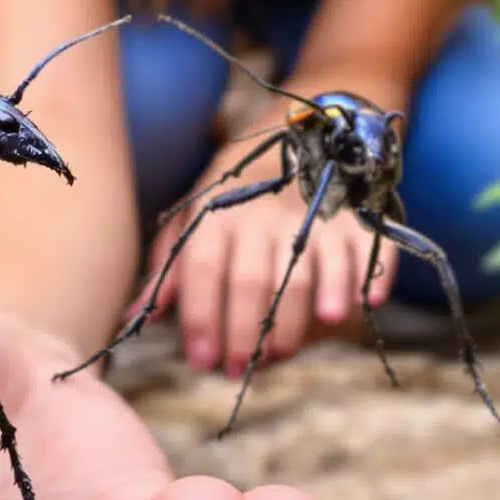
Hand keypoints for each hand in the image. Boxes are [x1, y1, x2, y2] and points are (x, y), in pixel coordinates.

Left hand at [141, 138, 392, 375]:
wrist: (301, 130)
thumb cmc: (237, 191)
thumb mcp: (193, 215)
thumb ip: (167, 268)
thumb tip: (136, 317)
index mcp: (219, 215)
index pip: (203, 268)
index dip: (200, 317)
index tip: (201, 360)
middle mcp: (263, 216)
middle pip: (252, 280)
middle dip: (244, 331)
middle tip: (239, 369)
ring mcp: (313, 215)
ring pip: (305, 271)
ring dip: (298, 315)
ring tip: (285, 352)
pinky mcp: (356, 218)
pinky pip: (364, 248)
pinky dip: (364, 277)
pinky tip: (357, 305)